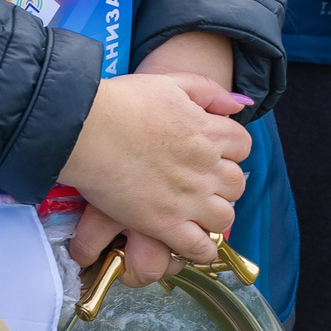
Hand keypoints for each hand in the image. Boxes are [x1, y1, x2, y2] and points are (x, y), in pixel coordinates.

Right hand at [58, 71, 250, 269]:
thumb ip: (208, 90)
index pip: (243, 146)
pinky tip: (188, 240)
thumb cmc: (123, 101)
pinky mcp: (166, 224)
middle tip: (200, 181)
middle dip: (223, 183)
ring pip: (225, 218)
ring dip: (214, 215)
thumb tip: (240, 105)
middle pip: (236, 184)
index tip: (212, 151)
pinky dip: (202, 248)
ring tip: (195, 211)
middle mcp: (205, 168)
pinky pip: (201, 248)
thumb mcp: (169, 82)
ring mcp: (188, 199)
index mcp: (208, 131)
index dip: (230, 148)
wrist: (87, 129)